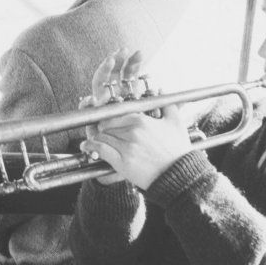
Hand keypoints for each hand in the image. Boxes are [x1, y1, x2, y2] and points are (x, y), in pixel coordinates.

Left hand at [80, 49, 191, 190]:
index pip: (115, 114)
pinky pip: (100, 149)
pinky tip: (87, 146)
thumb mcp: (176, 123)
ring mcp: (126, 147)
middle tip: (98, 130)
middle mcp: (132, 132)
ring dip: (96, 137)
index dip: (108, 117)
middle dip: (101, 127)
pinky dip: (91, 147)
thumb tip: (162, 89)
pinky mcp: (122, 162)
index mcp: (141, 120)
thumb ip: (167, 104)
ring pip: (102, 136)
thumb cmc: (178, 150)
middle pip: (106, 125)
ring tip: (92, 139)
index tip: (106, 120)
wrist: (178, 174)